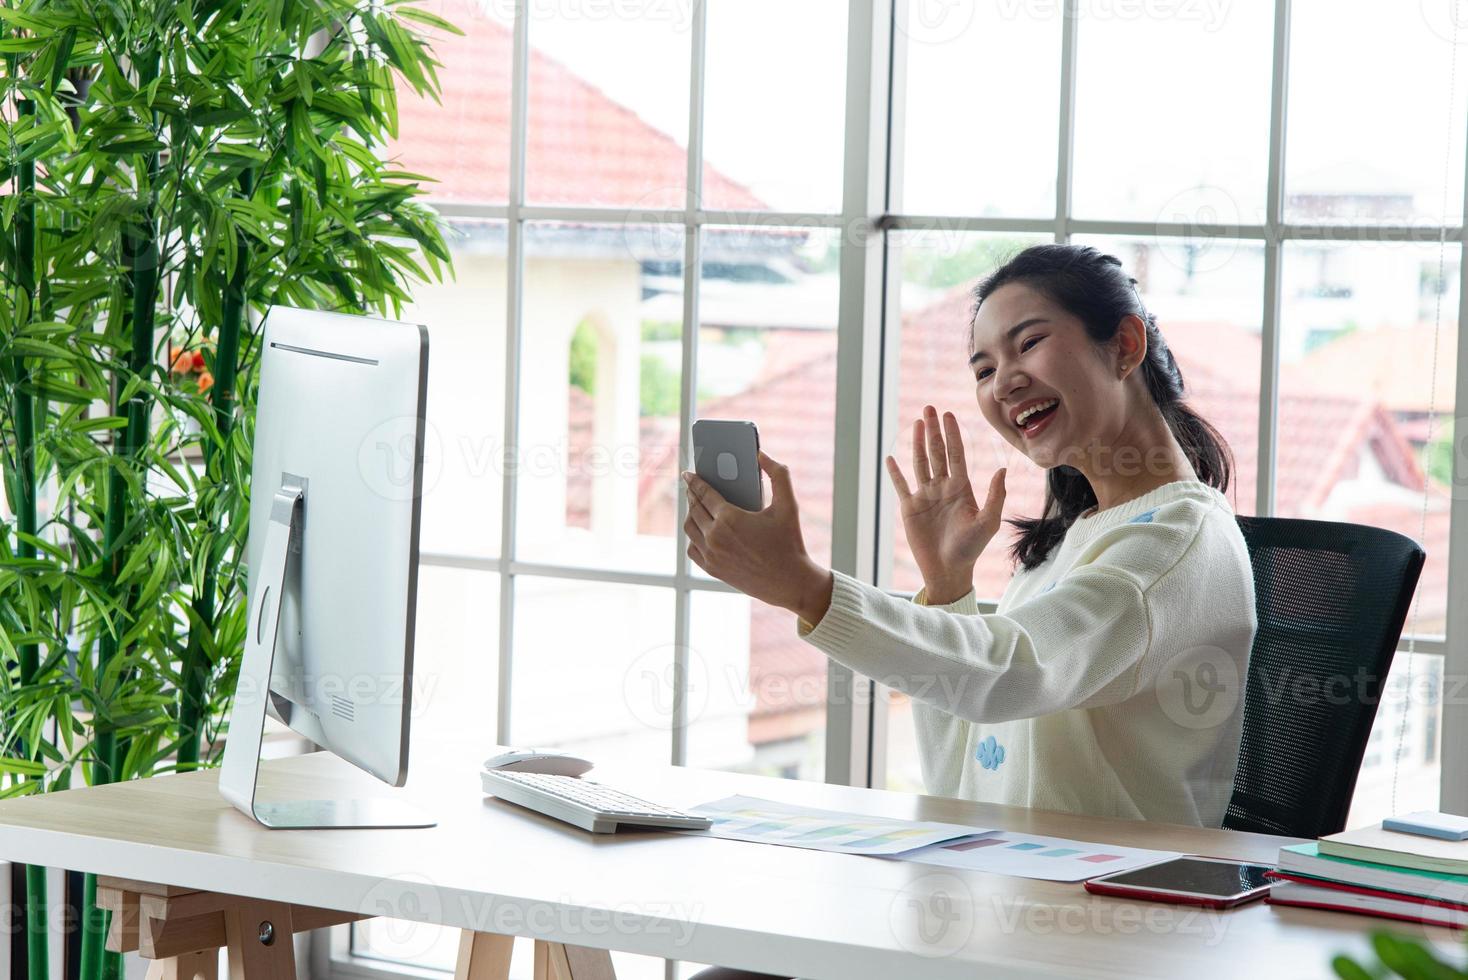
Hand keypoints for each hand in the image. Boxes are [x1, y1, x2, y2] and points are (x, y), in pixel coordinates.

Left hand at [683, 450, 832, 623]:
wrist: (790, 582)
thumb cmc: (790, 542)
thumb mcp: (789, 505)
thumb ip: (779, 474)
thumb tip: (762, 454)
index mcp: (729, 518)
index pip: (703, 493)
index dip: (693, 480)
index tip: (687, 473)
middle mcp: (715, 536)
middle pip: (694, 508)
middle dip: (691, 495)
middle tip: (692, 487)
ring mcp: (711, 554)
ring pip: (690, 528)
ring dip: (691, 514)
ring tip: (696, 506)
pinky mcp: (712, 569)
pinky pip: (693, 548)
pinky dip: (693, 537)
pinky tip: (700, 530)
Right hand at [886, 405, 1006, 601]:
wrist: (949, 569)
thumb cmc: (971, 548)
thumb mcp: (988, 522)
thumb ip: (995, 495)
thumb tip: (1001, 468)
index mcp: (962, 488)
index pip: (956, 454)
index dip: (953, 434)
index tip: (949, 415)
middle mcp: (943, 487)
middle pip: (937, 452)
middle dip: (934, 430)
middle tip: (929, 408)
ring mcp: (925, 496)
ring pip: (920, 463)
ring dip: (918, 443)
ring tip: (917, 423)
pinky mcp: (910, 508)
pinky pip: (901, 485)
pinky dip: (896, 472)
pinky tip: (891, 457)